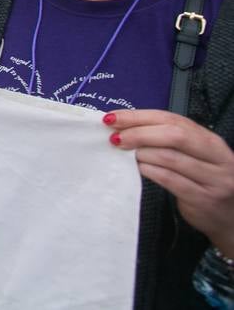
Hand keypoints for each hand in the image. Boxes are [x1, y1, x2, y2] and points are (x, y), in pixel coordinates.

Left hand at [105, 109, 233, 254]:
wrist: (230, 218)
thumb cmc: (204, 181)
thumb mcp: (195, 156)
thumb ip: (169, 141)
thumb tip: (125, 127)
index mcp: (211, 141)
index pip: (173, 120)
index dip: (140, 116)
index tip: (113, 118)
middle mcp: (217, 157)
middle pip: (174, 136)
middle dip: (139, 133)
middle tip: (115, 137)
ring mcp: (213, 179)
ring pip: (170, 158)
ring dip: (141, 153)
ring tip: (124, 153)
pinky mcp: (203, 199)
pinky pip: (170, 180)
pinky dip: (149, 171)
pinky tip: (137, 168)